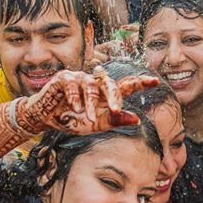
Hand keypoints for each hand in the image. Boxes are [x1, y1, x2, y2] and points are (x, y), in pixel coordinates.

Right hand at [17, 69, 157, 134]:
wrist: (47, 120)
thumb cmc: (73, 121)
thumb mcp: (96, 125)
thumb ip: (115, 121)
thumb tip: (137, 120)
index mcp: (106, 94)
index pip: (126, 86)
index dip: (141, 82)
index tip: (155, 81)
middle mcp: (95, 83)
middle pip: (110, 83)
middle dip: (114, 96)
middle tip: (115, 109)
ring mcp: (80, 78)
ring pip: (91, 87)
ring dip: (90, 103)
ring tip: (88, 117)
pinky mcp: (64, 77)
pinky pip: (73, 84)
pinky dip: (75, 97)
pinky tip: (74, 108)